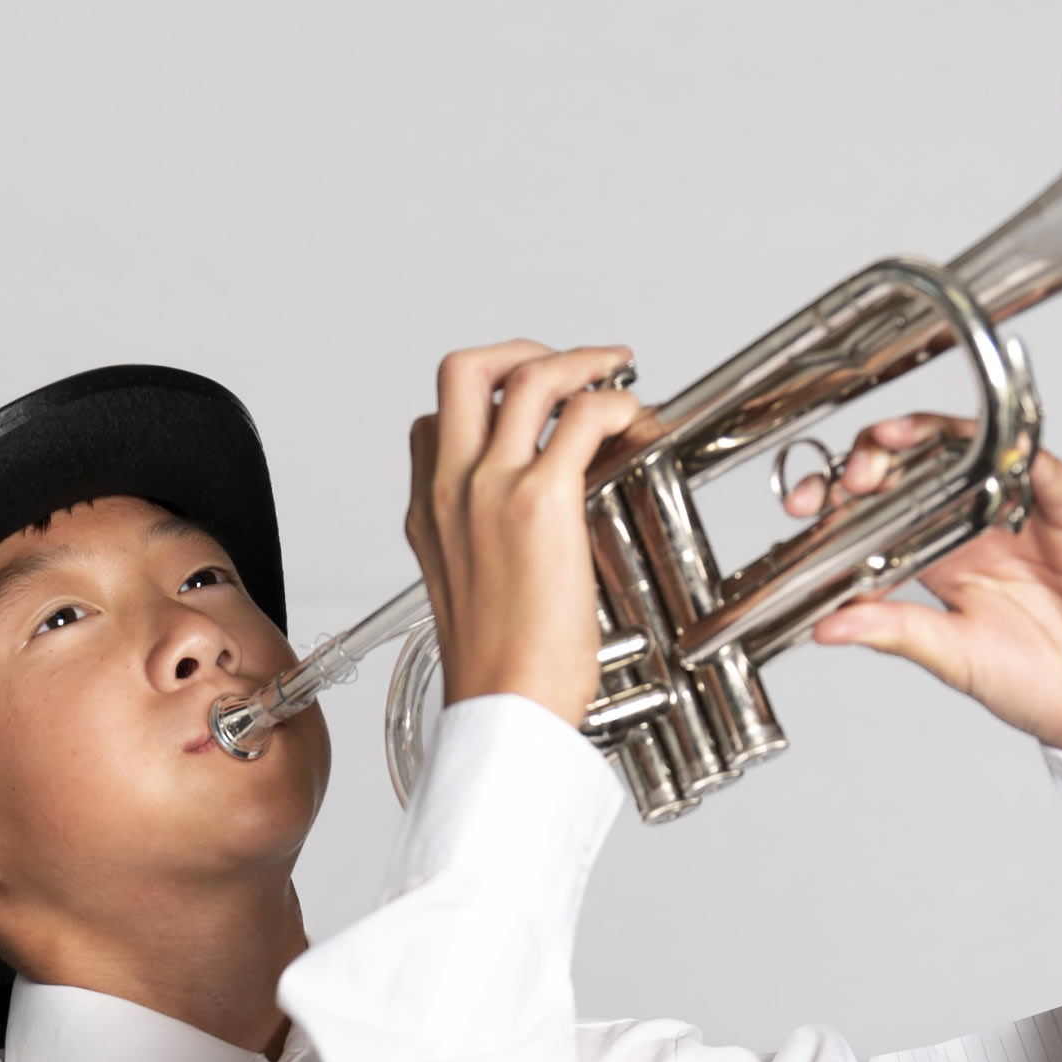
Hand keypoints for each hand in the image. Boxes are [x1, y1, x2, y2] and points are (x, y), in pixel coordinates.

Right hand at [406, 342, 642, 726]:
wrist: (506, 709)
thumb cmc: (502, 675)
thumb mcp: (470, 600)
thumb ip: (484, 552)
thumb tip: (532, 538)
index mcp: (427, 514)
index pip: (432, 424)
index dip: (483, 401)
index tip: (530, 411)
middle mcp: (450, 489)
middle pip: (465, 370)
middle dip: (522, 352)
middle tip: (569, 369)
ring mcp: (490, 488)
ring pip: (529, 376)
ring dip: (581, 363)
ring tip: (617, 378)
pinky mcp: (540, 501)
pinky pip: (583, 416)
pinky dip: (615, 403)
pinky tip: (634, 423)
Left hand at [792, 417, 1061, 755]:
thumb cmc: (1042, 686)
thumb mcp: (953, 660)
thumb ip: (895, 632)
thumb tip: (826, 626)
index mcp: (945, 561)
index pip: (884, 511)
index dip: (843, 501)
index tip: (806, 509)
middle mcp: (981, 529)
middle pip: (921, 467)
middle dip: (875, 459)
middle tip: (848, 477)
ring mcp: (1027, 518)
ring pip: (977, 451)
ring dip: (933, 438)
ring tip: (892, 443)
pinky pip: (1051, 477)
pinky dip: (1025, 458)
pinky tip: (998, 450)